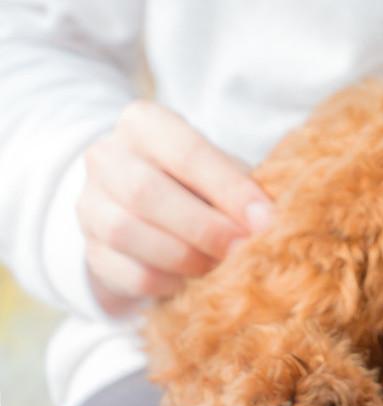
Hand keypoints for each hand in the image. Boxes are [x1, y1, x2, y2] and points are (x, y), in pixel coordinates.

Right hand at [79, 100, 273, 314]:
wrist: (147, 206)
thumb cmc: (199, 180)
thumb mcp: (221, 169)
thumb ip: (240, 186)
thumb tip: (270, 220)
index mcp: (144, 124)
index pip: (186, 152)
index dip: (228, 188)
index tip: (265, 218)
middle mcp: (107, 157)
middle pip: (145, 192)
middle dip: (203, 226)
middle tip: (245, 248)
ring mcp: (90, 205)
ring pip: (126, 233)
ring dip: (184, 256)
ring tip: (223, 266)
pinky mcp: (90, 251)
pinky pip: (126, 272)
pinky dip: (168, 282)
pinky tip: (196, 281)